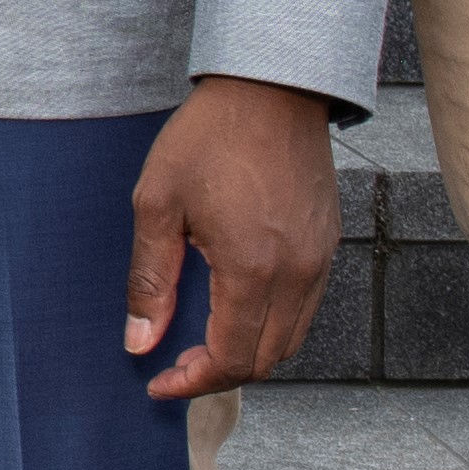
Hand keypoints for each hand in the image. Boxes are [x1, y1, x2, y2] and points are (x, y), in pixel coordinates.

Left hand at [122, 76, 341, 402]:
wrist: (271, 86)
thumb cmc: (210, 136)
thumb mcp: (158, 204)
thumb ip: (149, 280)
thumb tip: (140, 342)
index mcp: (253, 270)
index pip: (232, 359)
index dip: (193, 383)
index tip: (159, 382)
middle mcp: (297, 273)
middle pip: (267, 359)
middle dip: (220, 374)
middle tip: (176, 363)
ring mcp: (319, 259)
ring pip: (292, 338)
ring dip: (249, 352)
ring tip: (204, 340)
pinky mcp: (328, 243)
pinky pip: (306, 306)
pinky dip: (273, 323)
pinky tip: (237, 305)